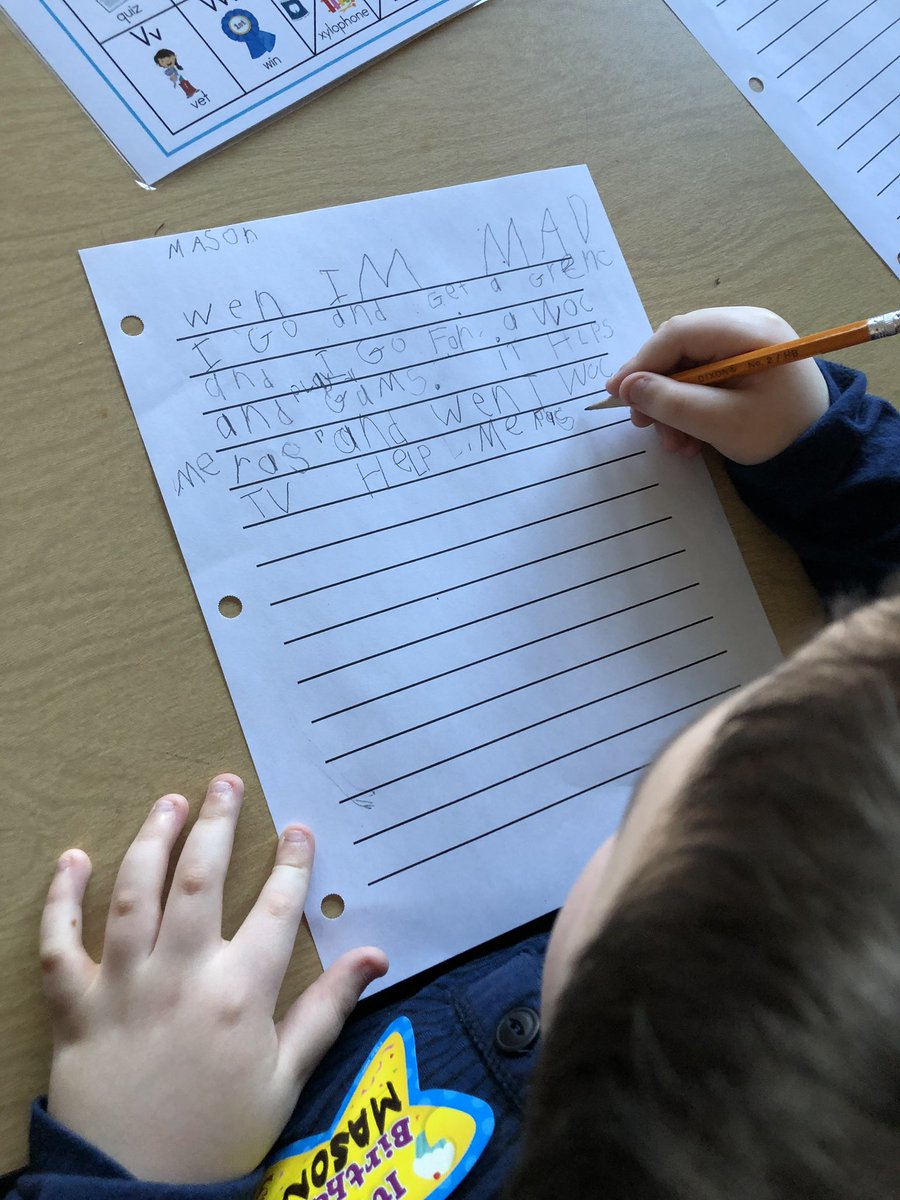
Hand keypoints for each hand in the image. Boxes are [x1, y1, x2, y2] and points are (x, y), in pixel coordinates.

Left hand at [40, 775, 387, 1183]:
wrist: (135, 1193)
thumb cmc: (219, 1138)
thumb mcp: (287, 1080)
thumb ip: (328, 1010)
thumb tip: (375, 956)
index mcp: (240, 993)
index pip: (276, 907)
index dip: (291, 862)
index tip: (298, 830)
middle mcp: (182, 975)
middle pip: (200, 878)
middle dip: (217, 824)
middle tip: (225, 784)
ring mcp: (123, 985)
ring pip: (134, 892)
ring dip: (152, 840)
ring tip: (169, 803)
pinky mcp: (74, 1005)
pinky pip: (59, 941)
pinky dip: (61, 898)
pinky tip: (74, 860)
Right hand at [605, 307, 829, 464]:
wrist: (824, 450)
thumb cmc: (779, 434)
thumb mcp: (721, 423)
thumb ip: (671, 403)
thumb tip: (627, 388)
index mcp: (749, 330)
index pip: (678, 334)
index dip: (641, 363)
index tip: (616, 394)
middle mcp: (746, 325)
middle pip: (679, 348)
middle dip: (657, 389)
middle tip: (644, 424)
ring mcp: (745, 342)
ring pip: (687, 365)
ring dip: (672, 405)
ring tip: (675, 442)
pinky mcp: (744, 361)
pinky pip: (703, 376)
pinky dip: (690, 405)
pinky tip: (691, 437)